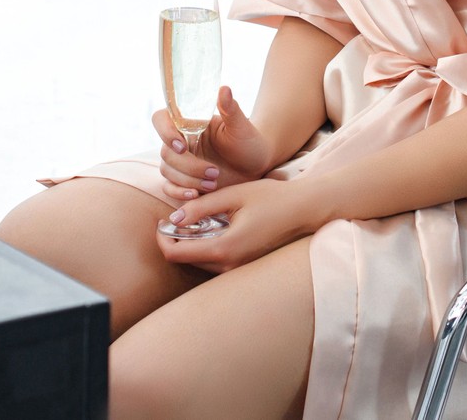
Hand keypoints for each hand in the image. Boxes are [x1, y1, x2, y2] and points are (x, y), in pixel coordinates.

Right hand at [151, 85, 273, 201]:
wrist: (256, 166)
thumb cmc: (249, 142)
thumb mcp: (241, 127)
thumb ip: (231, 109)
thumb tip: (224, 89)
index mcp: (189, 123)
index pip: (161, 119)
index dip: (164, 132)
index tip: (182, 146)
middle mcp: (181, 141)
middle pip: (165, 152)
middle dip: (188, 165)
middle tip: (215, 172)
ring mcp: (180, 162)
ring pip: (167, 171)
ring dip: (188, 180)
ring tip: (214, 183)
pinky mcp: (183, 182)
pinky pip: (169, 188)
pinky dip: (179, 193)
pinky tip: (196, 195)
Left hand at [154, 178, 319, 273]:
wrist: (304, 211)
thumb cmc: (271, 198)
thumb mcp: (233, 196)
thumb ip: (200, 207)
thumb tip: (173, 219)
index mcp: (224, 248)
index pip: (176, 254)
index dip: (162, 238)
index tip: (162, 221)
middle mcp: (229, 266)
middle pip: (185, 261)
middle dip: (174, 241)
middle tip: (175, 218)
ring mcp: (237, 269)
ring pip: (199, 263)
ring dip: (189, 244)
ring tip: (194, 220)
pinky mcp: (243, 267)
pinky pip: (214, 262)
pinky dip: (205, 247)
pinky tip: (212, 228)